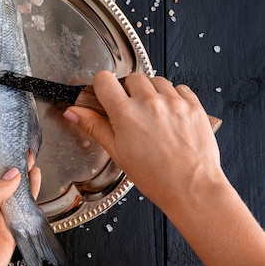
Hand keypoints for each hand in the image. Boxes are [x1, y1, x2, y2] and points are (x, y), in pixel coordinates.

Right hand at [64, 71, 264, 265]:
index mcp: (125, 113)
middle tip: (132, 111)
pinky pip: (180, 89)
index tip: (106, 96)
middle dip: (129, 90)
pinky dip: (174, 97)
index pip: (104, 79)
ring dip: (152, 92)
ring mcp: (174, 102)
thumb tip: (72, 112)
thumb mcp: (116, 152)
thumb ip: (94, 126)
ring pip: (156, 81)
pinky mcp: (194, 106)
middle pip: (132, 77)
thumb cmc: (154, 176)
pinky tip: (171, 115)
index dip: (102, 86)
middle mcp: (149, 102)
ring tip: (153, 114)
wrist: (192, 188)